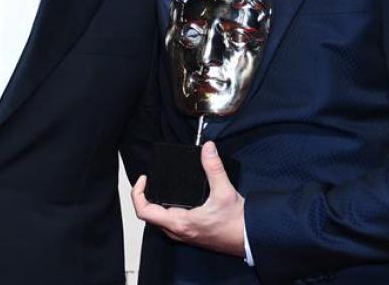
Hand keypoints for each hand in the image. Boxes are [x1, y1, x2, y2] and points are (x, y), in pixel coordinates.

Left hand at [132, 141, 245, 256]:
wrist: (250, 239)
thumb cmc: (237, 223)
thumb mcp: (224, 191)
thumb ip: (214, 168)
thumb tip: (207, 149)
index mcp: (180, 223)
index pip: (145, 212)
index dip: (138, 194)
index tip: (144, 180)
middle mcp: (178, 232)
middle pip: (149, 216)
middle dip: (145, 197)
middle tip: (149, 181)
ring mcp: (183, 235)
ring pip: (159, 221)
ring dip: (155, 205)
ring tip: (158, 187)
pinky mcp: (190, 234)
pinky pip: (169, 224)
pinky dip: (165, 210)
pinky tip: (174, 199)